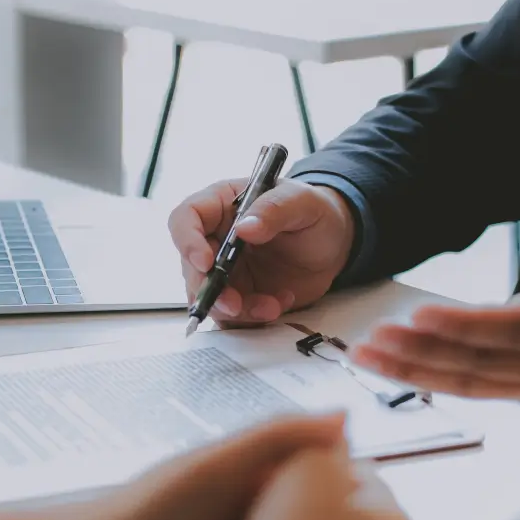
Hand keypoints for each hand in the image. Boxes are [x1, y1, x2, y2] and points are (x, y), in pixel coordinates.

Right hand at [168, 178, 355, 325]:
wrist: (334, 244)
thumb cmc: (314, 212)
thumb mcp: (302, 202)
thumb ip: (274, 210)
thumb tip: (244, 227)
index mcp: (221, 205)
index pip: (186, 218)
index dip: (188, 241)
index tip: (206, 262)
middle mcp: (216, 239)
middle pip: (191, 267)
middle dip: (210, 290)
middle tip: (234, 304)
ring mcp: (226, 271)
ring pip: (210, 297)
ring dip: (235, 310)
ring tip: (271, 306)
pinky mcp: (240, 295)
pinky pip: (233, 316)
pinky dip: (252, 317)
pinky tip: (279, 304)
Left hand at [352, 163, 519, 398]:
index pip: (518, 328)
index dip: (469, 326)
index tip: (422, 315)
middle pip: (481, 360)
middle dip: (424, 351)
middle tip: (375, 335)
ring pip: (465, 381)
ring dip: (411, 370)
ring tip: (365, 353)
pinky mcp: (514, 392)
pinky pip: (465, 390)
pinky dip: (423, 380)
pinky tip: (386, 367)